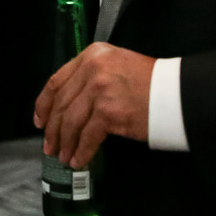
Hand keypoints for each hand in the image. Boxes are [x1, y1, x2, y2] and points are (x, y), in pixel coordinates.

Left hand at [33, 43, 153, 167]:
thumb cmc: (150, 82)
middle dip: (53, 129)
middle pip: (62, 104)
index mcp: (92, 55)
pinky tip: (79, 160)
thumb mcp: (115, 66)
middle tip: (50, 147)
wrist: (176, 92)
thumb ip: (91, 77)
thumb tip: (68, 105)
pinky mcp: (109, 112)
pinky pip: (87, 137)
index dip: (44, 104)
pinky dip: (81, 151)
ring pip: (71, 122)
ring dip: (65, 143)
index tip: (39, 120)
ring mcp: (99, 89)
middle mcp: (92, 68)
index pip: (57, 81)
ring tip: (64, 156)